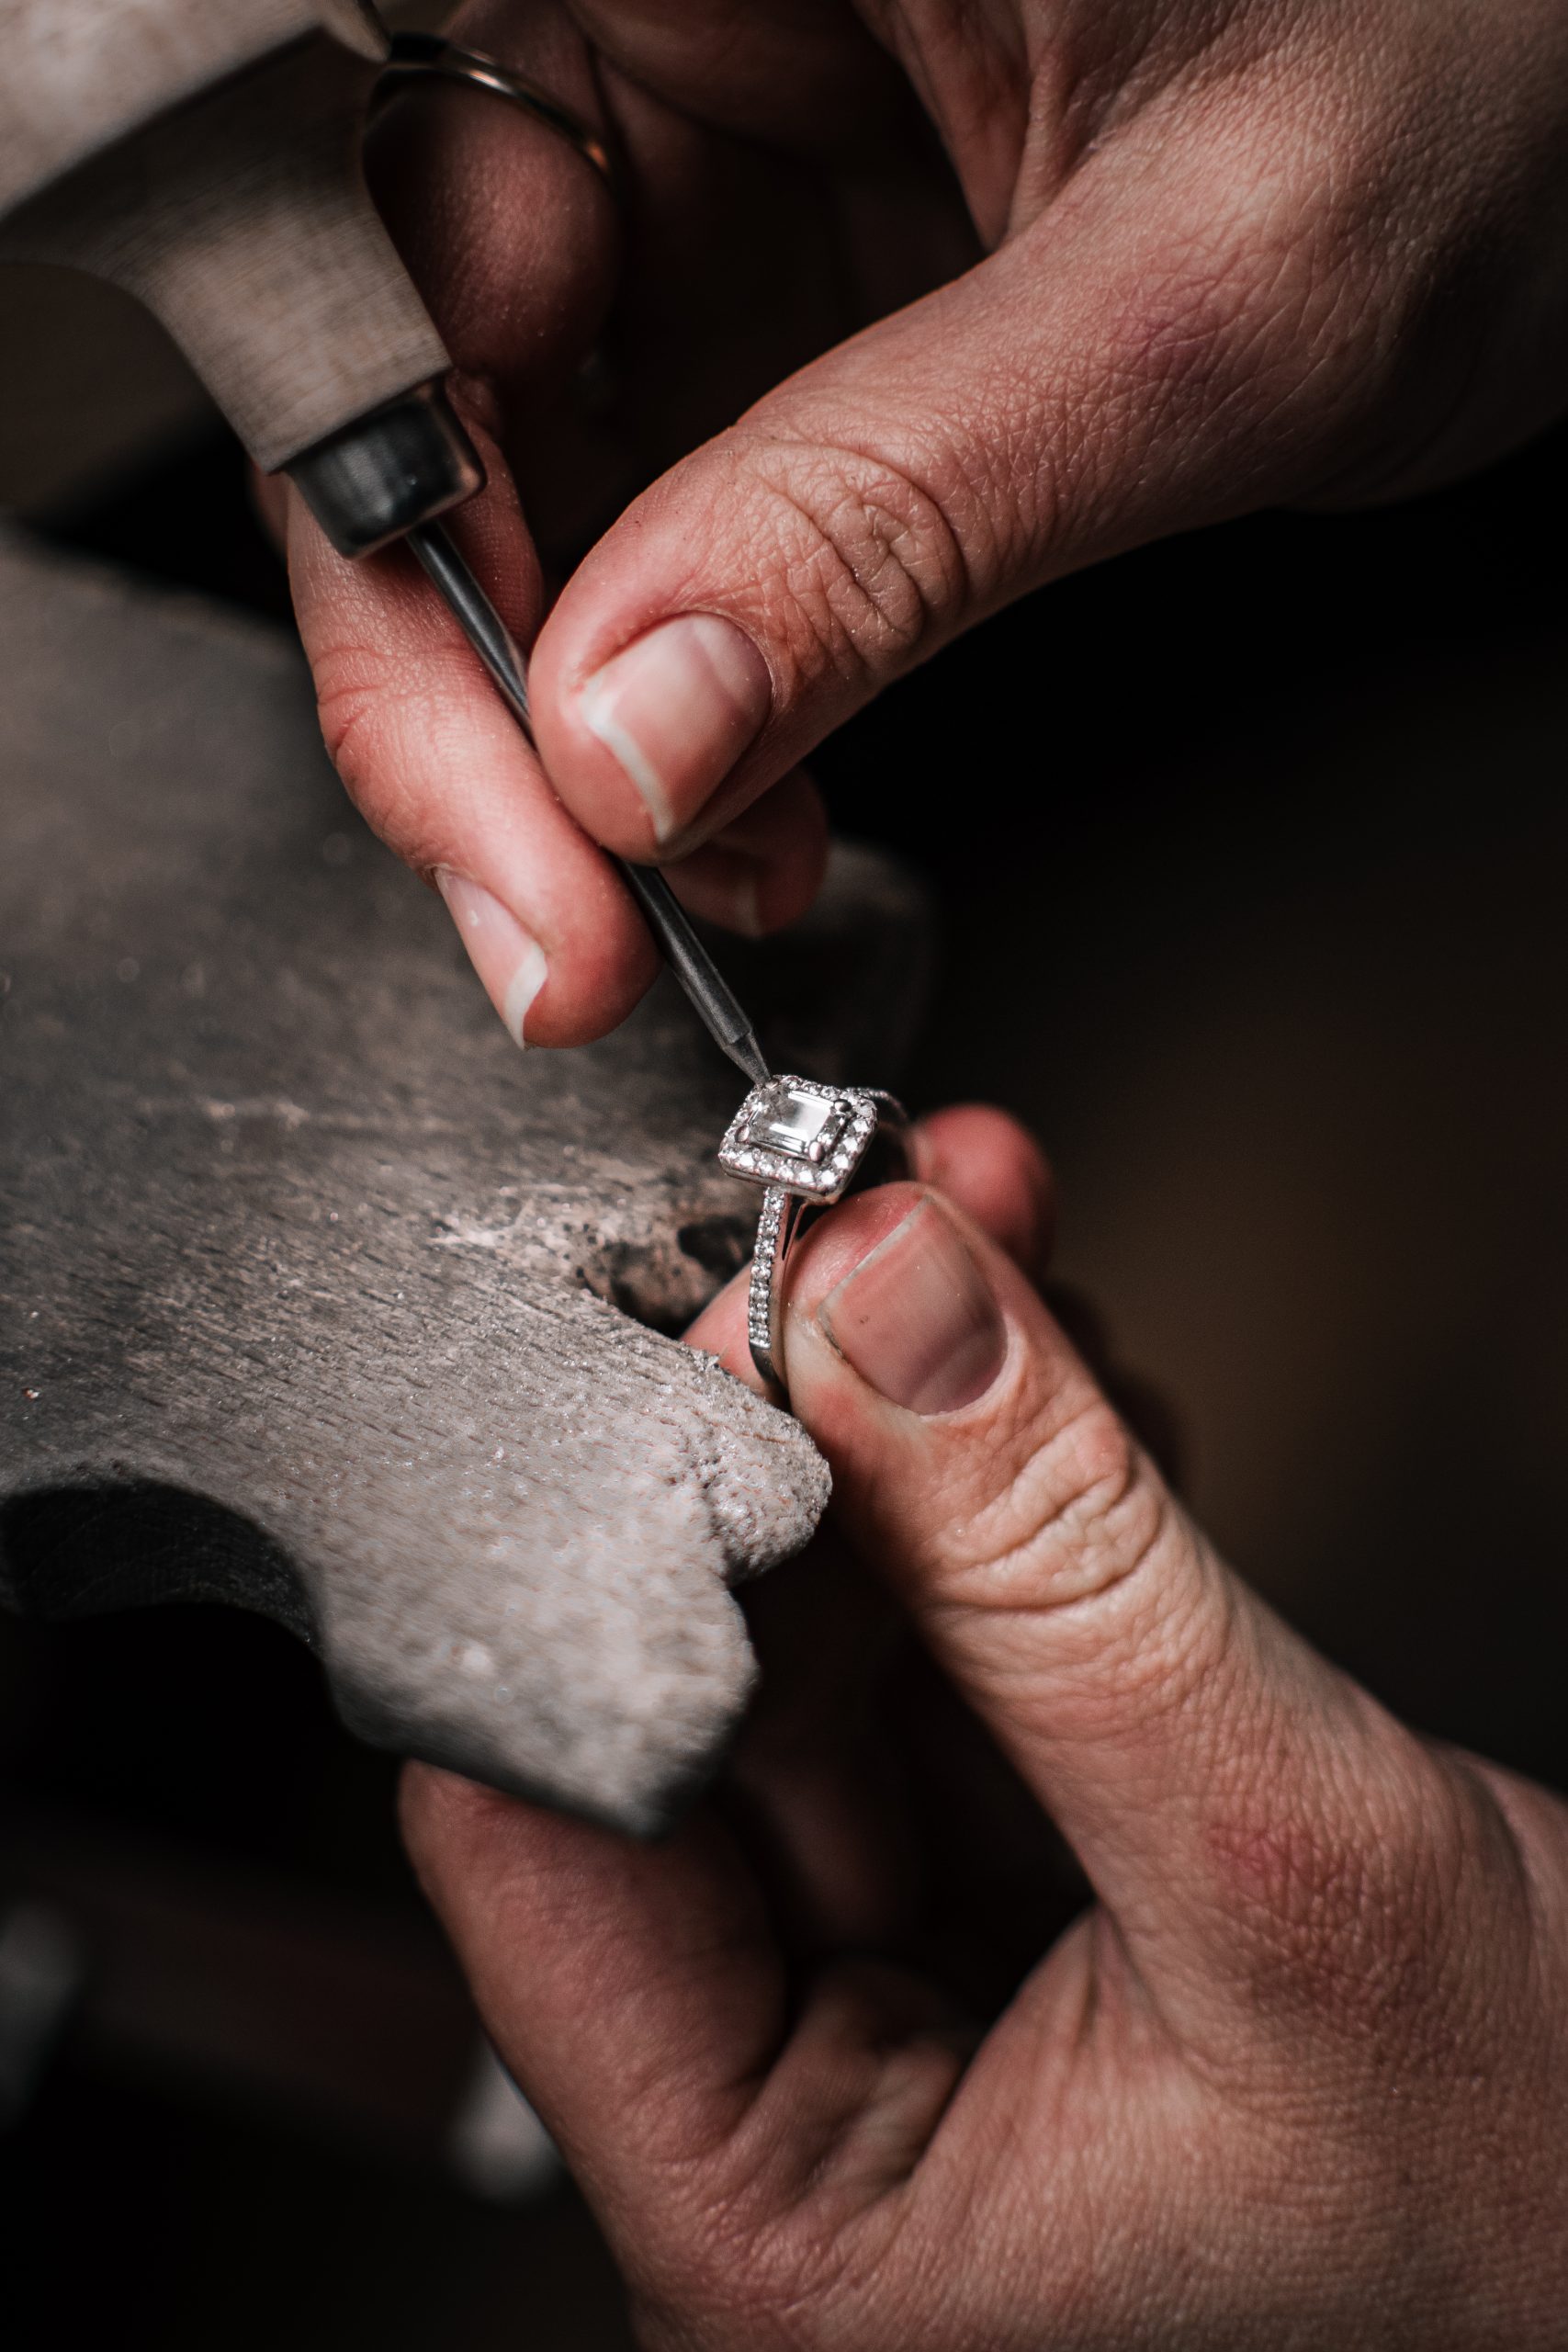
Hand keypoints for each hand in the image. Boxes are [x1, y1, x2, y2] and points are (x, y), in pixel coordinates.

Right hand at [286, 0, 1567, 1048]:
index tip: (514, 773)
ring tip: (696, 886)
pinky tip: (740, 807)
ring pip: (516, 477)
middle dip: (475, 690)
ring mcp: (712, 167)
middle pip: (420, 382)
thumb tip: (639, 737)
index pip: (398, 229)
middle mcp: (667, 22)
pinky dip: (672, 698)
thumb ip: (898, 511)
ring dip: (578, 728)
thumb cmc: (1514, 42)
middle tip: (576, 920)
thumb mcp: (1208, 301)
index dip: (402, 527)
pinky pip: (647, 513)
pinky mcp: (781, 298)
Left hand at [403, 1106, 1567, 2348]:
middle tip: (875, 1232)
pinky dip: (989, 1513)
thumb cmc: (1538, 2208)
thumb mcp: (1291, 1857)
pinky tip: (1054, 1394)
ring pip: (819, 1654)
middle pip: (696, 1701)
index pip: (547, 1827)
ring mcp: (888, 2006)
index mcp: (781, 2225)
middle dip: (801, 1442)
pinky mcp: (986, 1903)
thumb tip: (876, 1293)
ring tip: (981, 1264)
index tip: (738, 1321)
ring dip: (903, 1443)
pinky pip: (930, 1665)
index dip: (626, 1544)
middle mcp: (791, 2123)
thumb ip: (1055, 1567)